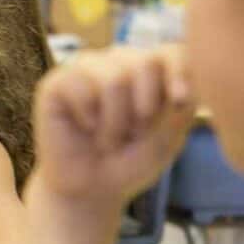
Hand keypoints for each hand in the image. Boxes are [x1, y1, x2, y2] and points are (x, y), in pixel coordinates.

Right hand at [30, 45, 194, 208]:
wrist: (91, 191)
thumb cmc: (130, 162)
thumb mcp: (167, 140)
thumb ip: (181, 109)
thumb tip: (185, 86)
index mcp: (151, 70)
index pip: (171, 52)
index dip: (180, 71)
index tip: (180, 99)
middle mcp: (119, 61)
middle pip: (145, 63)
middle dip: (145, 110)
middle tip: (133, 134)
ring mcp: (87, 68)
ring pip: (115, 79)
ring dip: (116, 122)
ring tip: (108, 139)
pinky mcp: (58, 82)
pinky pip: (81, 88)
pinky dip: (89, 119)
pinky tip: (85, 128)